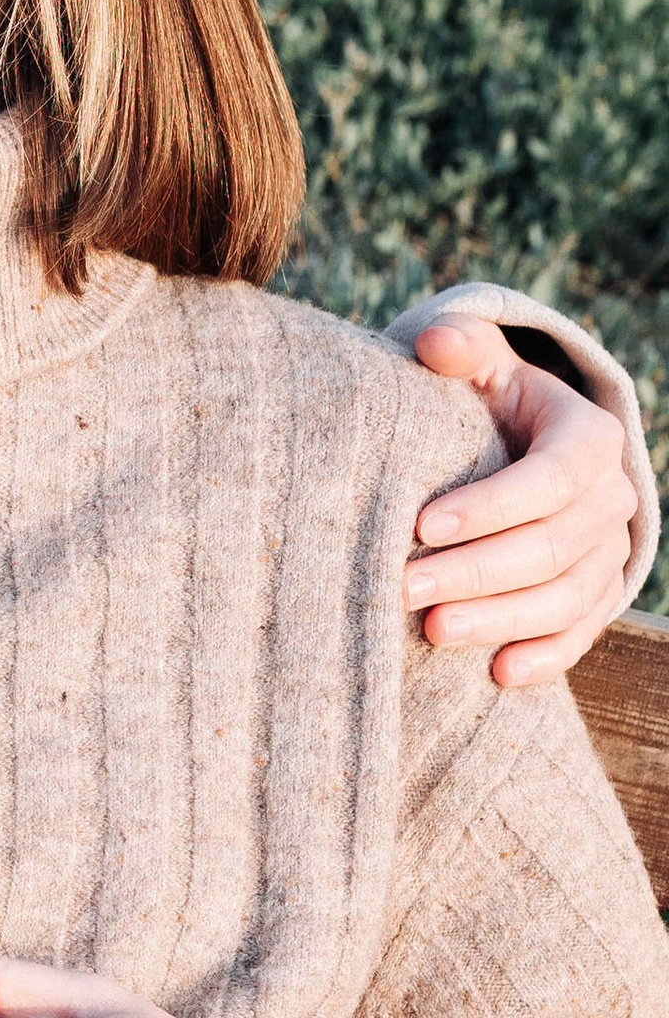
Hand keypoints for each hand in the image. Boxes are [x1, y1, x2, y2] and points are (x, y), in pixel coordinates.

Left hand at [404, 318, 638, 683]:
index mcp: (590, 437)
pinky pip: (582, 632)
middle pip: (554, 547)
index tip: (422, 525)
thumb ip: (459, 344)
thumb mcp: (477, 361)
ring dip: (501, 621)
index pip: (553, 478)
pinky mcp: (597, 594)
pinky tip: (498, 674)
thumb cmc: (486, 397)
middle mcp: (612, 498)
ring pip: (566, 598)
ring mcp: (608, 551)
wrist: (515, 444)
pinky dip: (546, 657)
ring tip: (433, 632)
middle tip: (405, 589)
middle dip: (478, 573)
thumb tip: (437, 344)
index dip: (492, 506)